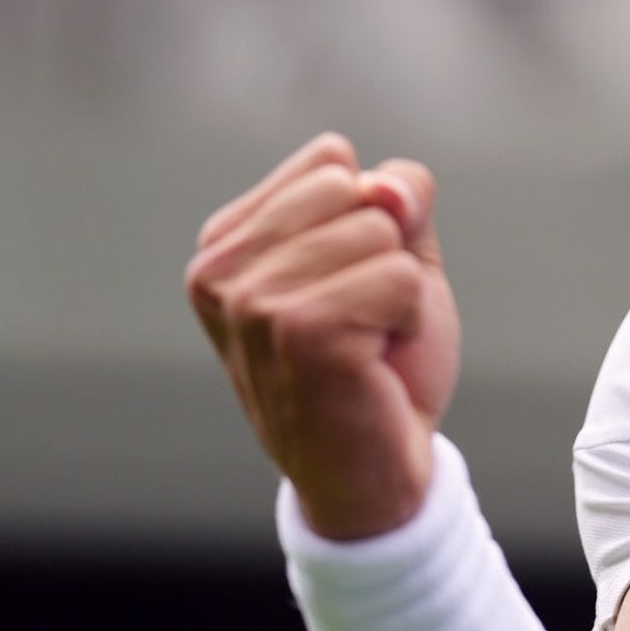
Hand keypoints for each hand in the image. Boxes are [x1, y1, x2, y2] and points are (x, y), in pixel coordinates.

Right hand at [184, 132, 462, 539]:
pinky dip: (409, 320)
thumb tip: (385, 189)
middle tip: (360, 321)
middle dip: (385, 250)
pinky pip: (399, 277)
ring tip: (364, 344)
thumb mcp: (396, 255)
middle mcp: (220, 270)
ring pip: (380, 230)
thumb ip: (398, 198)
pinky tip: (372, 365)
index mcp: (226, 241)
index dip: (370, 215)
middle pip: (353, 187)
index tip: (347, 282)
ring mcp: (253, 304)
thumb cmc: (378, 361)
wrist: (374, 472)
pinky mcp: (300, 333)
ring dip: (397, 291)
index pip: (330, 159)